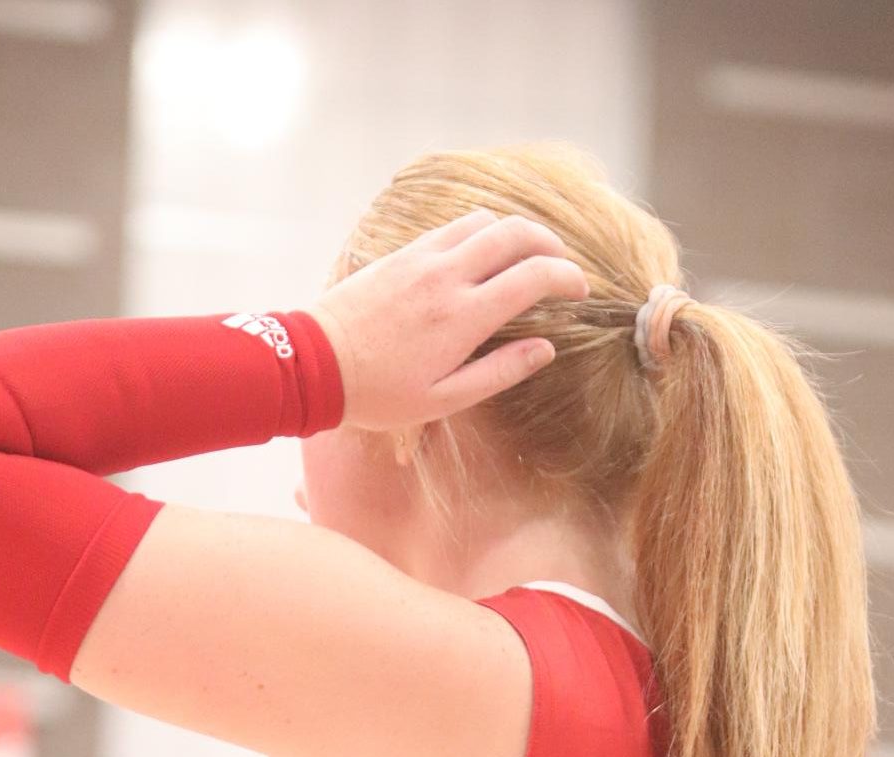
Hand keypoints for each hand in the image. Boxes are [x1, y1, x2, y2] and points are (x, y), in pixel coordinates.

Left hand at [309, 209, 587, 432]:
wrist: (313, 364)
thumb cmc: (378, 394)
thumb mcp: (443, 400)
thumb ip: (499, 371)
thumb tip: (546, 349)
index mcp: (464, 316)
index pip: (535, 275)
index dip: (567, 277)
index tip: (580, 291)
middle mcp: (447, 276)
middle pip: (517, 232)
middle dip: (551, 244)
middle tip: (562, 265)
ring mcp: (423, 258)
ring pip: (486, 220)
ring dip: (515, 232)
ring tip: (526, 256)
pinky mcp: (402, 253)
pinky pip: (453, 226)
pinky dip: (481, 231)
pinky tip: (482, 254)